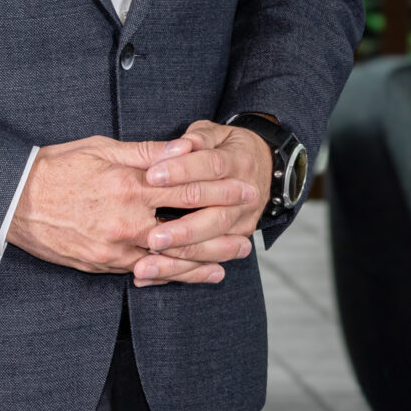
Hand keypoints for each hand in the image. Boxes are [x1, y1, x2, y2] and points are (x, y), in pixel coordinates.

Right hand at [6, 127, 261, 286]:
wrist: (13, 200)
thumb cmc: (56, 168)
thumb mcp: (100, 148)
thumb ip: (145, 152)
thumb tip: (183, 148)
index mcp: (128, 184)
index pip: (186, 188)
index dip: (220, 190)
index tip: (244, 188)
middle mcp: (126, 220)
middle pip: (186, 230)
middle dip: (221, 232)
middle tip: (249, 232)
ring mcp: (115, 247)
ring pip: (171, 259)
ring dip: (205, 260)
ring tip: (231, 260)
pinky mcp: (103, 263)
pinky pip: (146, 273)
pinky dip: (174, 276)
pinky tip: (196, 276)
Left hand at [137, 121, 272, 283]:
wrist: (264, 163)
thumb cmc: (225, 146)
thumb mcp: (214, 132)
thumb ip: (197, 138)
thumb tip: (182, 144)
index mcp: (237, 162)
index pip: (210, 167)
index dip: (181, 170)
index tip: (152, 176)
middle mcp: (245, 197)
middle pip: (214, 216)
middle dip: (182, 229)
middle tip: (151, 238)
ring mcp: (242, 222)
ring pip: (214, 244)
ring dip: (180, 257)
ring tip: (146, 265)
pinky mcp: (236, 240)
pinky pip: (209, 261)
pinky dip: (182, 272)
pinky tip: (152, 277)